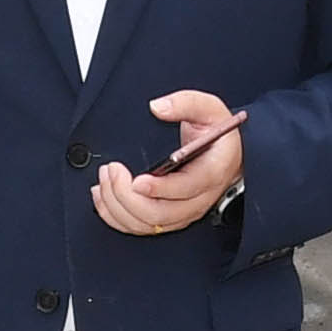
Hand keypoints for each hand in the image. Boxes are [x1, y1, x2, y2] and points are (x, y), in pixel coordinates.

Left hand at [92, 89, 244, 235]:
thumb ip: (185, 103)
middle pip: (159, 213)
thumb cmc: (218, 134)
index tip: (136, 180)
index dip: (159, 188)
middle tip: (111, 170)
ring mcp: (183, 213)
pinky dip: (115, 216)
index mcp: (211, 173)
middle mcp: (198, 200)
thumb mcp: (209, 109)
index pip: (186, 188)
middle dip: (126, 196)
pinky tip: (103, 196)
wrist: (227, 156)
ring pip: (145, 224)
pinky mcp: (169, 219)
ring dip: (117, 206)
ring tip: (104, 178)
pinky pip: (138, 227)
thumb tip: (157, 107)